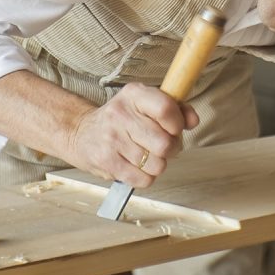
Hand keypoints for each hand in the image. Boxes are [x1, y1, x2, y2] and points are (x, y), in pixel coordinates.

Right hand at [68, 82, 198, 187]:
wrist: (82, 133)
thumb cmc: (122, 119)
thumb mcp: (145, 104)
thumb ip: (174, 108)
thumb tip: (193, 120)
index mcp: (134, 94)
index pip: (166, 109)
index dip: (178, 123)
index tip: (175, 128)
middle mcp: (121, 114)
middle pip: (165, 143)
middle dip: (171, 149)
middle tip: (161, 145)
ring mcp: (112, 138)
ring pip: (157, 165)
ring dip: (158, 164)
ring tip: (146, 155)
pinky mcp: (107, 161)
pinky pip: (144, 180)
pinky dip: (145, 177)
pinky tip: (136, 166)